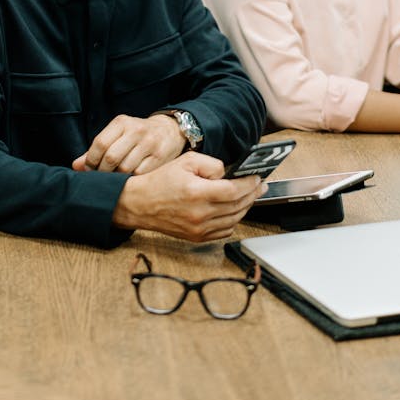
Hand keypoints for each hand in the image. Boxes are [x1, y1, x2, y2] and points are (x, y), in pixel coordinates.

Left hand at [72, 113, 183, 174]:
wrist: (169, 131)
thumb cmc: (136, 136)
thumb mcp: (117, 135)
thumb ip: (97, 150)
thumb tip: (76, 166)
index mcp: (121, 122)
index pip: (100, 143)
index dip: (91, 161)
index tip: (89, 170)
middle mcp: (136, 130)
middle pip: (111, 158)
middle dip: (102, 172)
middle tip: (102, 177)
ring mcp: (149, 143)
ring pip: (125, 168)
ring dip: (117, 178)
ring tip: (115, 178)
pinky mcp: (160, 156)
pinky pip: (139, 174)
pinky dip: (131, 180)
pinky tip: (130, 178)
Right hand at [111, 151, 266, 241]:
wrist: (139, 204)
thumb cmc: (160, 181)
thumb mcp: (186, 161)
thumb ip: (211, 164)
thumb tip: (228, 174)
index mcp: (197, 192)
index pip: (234, 191)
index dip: (249, 184)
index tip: (256, 177)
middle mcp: (199, 214)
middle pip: (237, 206)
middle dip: (253, 194)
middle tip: (260, 185)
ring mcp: (199, 228)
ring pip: (234, 219)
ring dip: (246, 207)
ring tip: (250, 195)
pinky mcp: (197, 237)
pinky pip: (224, 231)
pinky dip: (234, 220)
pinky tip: (234, 209)